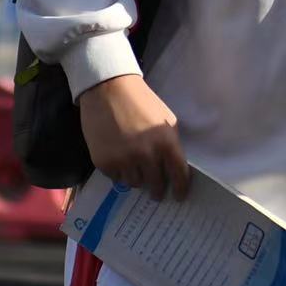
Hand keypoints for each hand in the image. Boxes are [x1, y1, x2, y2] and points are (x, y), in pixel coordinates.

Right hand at [80, 74, 189, 199]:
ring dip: (137, 178)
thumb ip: (170, 143)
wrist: (108, 90)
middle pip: (156, 184)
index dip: (181, 188)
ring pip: (135, 183)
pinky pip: (116, 178)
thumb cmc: (141, 102)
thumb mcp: (165, 120)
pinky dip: (120, 173)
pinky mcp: (104, 162)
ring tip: (135, 169)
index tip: (179, 196)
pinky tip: (120, 161)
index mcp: (166, 143)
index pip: (179, 174)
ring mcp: (124, 160)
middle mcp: (146, 155)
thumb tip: (174, 166)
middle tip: (156, 193)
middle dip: (158, 190)